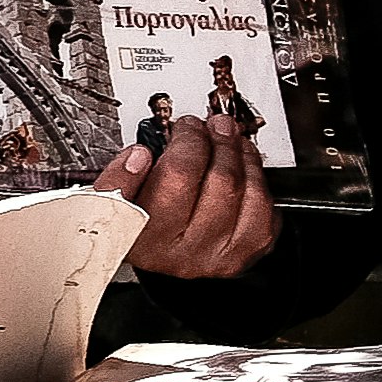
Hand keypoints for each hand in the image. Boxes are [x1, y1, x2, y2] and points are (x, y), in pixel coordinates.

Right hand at [94, 114, 277, 277]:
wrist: (166, 254)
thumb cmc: (142, 223)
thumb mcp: (117, 202)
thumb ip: (118, 178)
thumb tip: (139, 155)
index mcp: (143, 239)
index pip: (175, 180)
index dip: (186, 142)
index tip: (185, 126)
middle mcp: (182, 253)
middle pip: (220, 181)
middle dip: (218, 141)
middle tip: (211, 125)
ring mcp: (217, 255)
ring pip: (247, 190)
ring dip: (240, 154)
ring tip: (227, 139)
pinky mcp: (246, 252)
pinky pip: (264, 206)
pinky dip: (256, 177)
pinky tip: (242, 166)